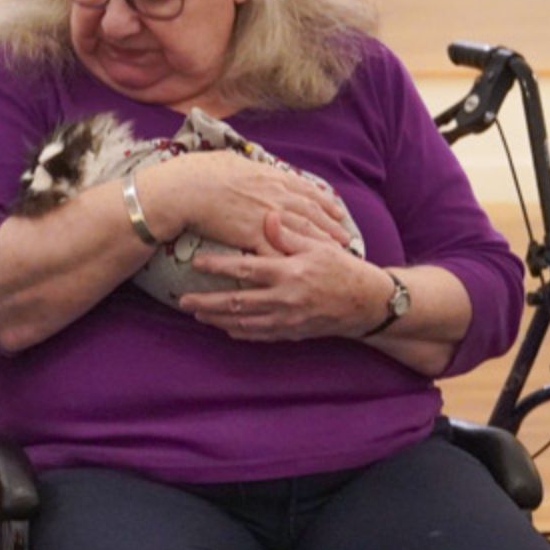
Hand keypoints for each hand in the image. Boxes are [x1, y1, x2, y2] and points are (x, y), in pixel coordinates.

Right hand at [137, 152, 351, 253]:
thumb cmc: (202, 171)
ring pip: (302, 233)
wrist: (187, 188)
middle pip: (312, 214)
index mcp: (272, 177)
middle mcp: (276, 196)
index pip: (307, 192)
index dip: (325, 203)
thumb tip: (249, 165)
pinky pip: (278, 250)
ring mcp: (267, 217)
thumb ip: (248, 166)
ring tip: (334, 253)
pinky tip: (302, 268)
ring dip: (320, 244)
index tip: (337, 211)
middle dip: (331, 227)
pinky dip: (293, 260)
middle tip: (345, 238)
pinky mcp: (252, 235)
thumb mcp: (232, 160)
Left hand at [179, 212, 391, 340]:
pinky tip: (223, 326)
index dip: (218, 267)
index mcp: (289, 272)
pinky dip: (238, 332)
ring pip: (242, 323)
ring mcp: (286, 319)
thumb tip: (268, 214)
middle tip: (182, 301)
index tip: (196, 263)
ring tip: (197, 314)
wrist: (366, 303)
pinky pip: (258, 335)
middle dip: (206, 303)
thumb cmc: (342, 268)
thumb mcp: (319, 245)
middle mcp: (285, 299)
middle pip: (235, 303)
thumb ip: (289, 234)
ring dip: (216, 320)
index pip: (245, 269)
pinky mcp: (291, 332)